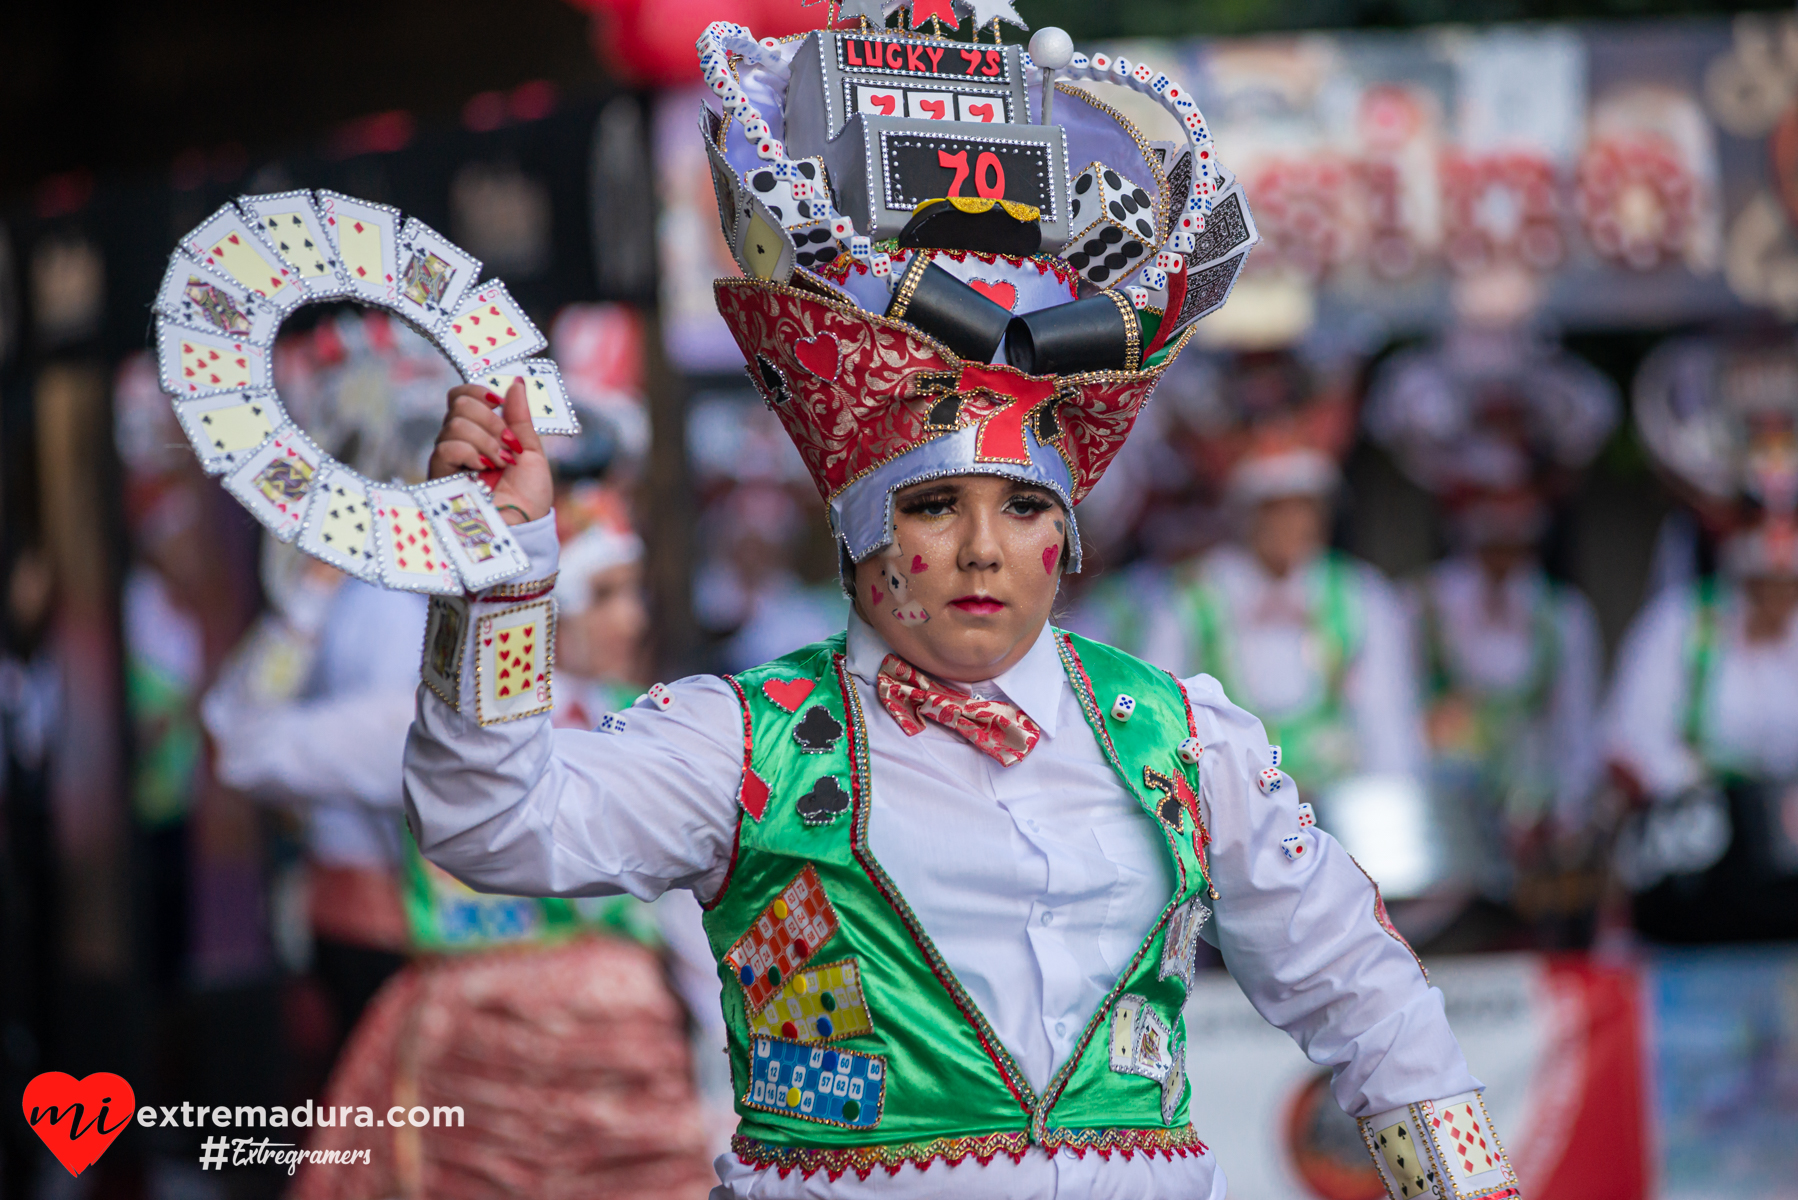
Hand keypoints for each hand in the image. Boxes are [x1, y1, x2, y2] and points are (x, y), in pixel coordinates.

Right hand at [428, 378, 551, 524]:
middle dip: (491, 420)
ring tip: (501, 463)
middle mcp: (459, 443)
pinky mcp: (440, 477)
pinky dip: (470, 453)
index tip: (499, 403)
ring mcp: (448, 459)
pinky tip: (483, 468)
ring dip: (487, 441)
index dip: (479, 392)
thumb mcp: (532, 451)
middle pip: (459, 403)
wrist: (524, 527)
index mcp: (480, 433)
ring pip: (456, 424)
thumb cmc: (529, 497)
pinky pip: (446, 447)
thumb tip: (516, 383)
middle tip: (508, 445)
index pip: (462, 397)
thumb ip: (521, 418)